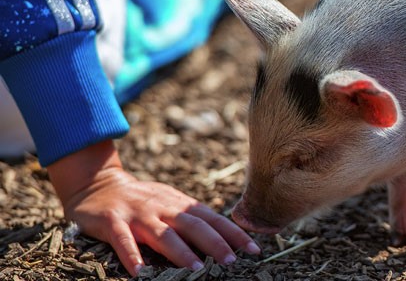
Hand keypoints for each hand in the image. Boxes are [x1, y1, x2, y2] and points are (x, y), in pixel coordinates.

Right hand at [47, 141, 259, 275]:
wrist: (99, 185)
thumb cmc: (143, 201)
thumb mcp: (170, 204)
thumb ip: (192, 218)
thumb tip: (225, 237)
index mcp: (180, 204)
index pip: (213, 219)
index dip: (234, 233)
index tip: (254, 249)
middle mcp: (163, 207)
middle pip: (193, 225)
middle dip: (214, 243)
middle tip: (231, 260)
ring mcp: (138, 214)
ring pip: (163, 234)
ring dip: (180, 251)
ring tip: (196, 269)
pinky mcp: (113, 221)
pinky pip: (123, 239)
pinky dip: (131, 255)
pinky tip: (140, 272)